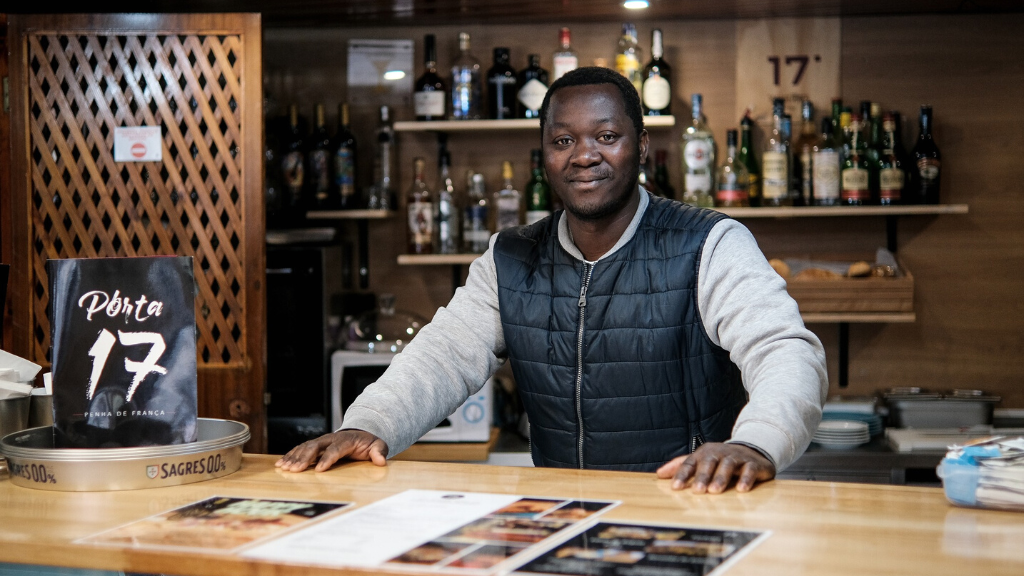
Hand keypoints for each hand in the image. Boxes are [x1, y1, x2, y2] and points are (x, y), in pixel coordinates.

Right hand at [275, 429, 388, 472]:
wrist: (361, 434)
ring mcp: (321, 441)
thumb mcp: (378, 445)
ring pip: (305, 448)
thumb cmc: (369, 443)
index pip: (335, 449)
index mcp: (346, 440)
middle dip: (304, 458)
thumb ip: (379, 452)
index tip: (319, 470)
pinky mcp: (315, 446)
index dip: (327, 458)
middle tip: (294, 470)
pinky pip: (300, 449)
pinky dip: (290, 455)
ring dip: (294, 458)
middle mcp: (331, 439)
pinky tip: (280, 464)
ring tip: (284, 468)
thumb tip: (381, 461)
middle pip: (315, 447)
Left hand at [656, 443, 774, 493]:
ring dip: (721, 478)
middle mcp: (719, 453)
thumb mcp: (700, 460)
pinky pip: (749, 469)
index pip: (690, 463)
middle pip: (709, 463)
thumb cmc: (720, 459)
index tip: (675, 488)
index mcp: (703, 454)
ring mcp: (736, 457)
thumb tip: (659, 474)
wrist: (751, 449)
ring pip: (728, 465)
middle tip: (697, 491)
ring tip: (715, 491)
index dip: (682, 475)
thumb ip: (680, 466)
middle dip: (702, 476)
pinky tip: (742, 490)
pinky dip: (746, 479)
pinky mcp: (752, 463)